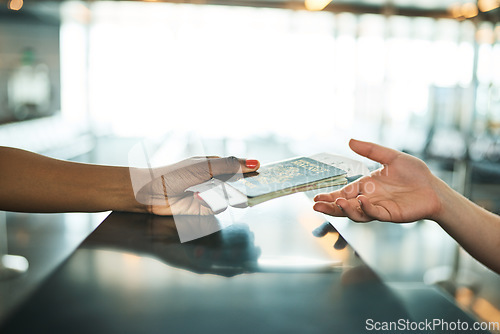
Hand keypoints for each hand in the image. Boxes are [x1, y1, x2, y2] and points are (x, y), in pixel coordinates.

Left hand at [131, 156, 258, 214]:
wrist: (152, 193)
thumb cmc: (176, 174)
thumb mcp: (205, 166)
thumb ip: (231, 165)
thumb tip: (256, 162)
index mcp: (217, 165)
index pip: (242, 168)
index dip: (254, 171)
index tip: (267, 175)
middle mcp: (217, 180)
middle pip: (239, 185)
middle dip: (236, 186)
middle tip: (225, 184)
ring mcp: (212, 195)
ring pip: (230, 197)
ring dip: (218, 195)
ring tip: (200, 191)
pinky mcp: (206, 209)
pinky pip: (218, 208)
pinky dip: (210, 204)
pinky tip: (196, 199)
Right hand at [313, 139, 441, 222]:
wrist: (434, 188)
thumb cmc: (414, 174)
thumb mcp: (391, 157)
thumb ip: (371, 150)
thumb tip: (350, 141)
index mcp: (365, 186)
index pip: (343, 193)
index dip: (329, 197)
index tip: (316, 197)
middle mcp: (369, 199)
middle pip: (345, 206)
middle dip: (330, 207)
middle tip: (317, 206)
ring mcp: (378, 208)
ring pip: (357, 213)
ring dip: (346, 210)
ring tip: (337, 202)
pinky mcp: (390, 214)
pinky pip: (375, 213)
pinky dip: (366, 208)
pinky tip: (361, 200)